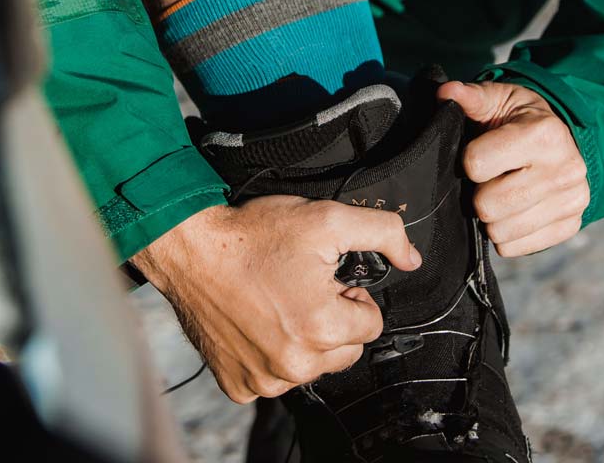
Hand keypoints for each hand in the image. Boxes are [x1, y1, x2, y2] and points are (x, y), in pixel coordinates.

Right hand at [132, 196, 420, 402]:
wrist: (191, 250)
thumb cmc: (253, 235)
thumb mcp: (326, 217)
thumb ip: (380, 233)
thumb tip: (411, 257)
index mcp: (323, 327)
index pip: (370, 323)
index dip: (351, 295)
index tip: (327, 278)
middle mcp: (296, 364)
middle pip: (345, 351)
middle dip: (333, 320)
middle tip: (303, 286)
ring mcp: (265, 380)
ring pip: (311, 367)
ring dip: (303, 339)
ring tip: (278, 300)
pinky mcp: (239, 385)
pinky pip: (273, 379)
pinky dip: (270, 355)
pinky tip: (257, 322)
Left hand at [438, 80, 589, 256]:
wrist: (563, 139)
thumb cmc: (520, 119)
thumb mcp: (498, 99)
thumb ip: (471, 97)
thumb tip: (445, 93)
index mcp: (543, 134)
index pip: (476, 164)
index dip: (469, 160)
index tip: (478, 153)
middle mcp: (565, 169)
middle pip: (488, 205)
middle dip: (478, 193)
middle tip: (488, 179)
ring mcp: (572, 200)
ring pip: (500, 231)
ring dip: (491, 217)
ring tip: (500, 192)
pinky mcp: (572, 225)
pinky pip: (516, 248)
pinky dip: (507, 234)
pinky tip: (514, 210)